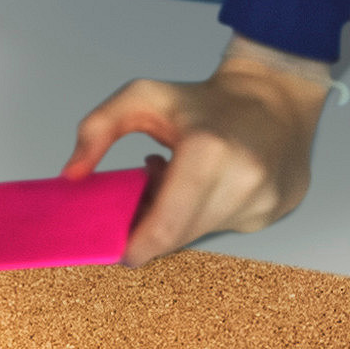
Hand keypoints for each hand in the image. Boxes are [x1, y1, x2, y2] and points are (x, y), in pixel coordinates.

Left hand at [69, 40, 328, 260]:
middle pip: (179, 237)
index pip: (164, 227)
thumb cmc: (205, 100)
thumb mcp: (144, 97)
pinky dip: (207, 216)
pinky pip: (226, 228)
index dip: (136, 246)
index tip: (119, 251)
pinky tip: (207, 188)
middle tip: (144, 202)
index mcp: (208, 150)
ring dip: (180, 221)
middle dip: (154, 229)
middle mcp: (243, 179)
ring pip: (201, 234)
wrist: (275, 97)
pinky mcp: (277, 210)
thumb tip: (72, 174)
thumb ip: (98, 129)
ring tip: (179, 184)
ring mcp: (265, 199)